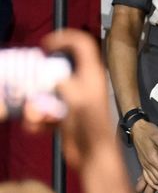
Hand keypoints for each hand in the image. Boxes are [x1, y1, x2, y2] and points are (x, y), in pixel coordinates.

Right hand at [39, 30, 115, 168]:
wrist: (93, 154)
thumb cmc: (92, 125)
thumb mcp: (78, 98)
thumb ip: (65, 83)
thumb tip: (52, 78)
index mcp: (91, 74)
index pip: (83, 44)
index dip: (66, 38)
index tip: (46, 44)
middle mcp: (82, 83)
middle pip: (56, 71)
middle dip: (39, 81)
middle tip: (30, 91)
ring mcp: (73, 100)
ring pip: (47, 93)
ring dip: (35, 105)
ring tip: (35, 117)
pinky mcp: (65, 116)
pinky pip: (45, 111)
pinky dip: (38, 119)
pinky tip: (37, 128)